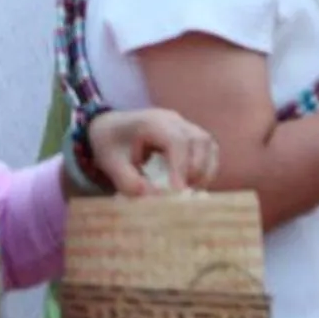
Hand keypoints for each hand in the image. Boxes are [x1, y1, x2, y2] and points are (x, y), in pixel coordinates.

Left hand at [85, 108, 219, 195]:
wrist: (110, 128)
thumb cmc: (110, 145)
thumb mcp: (111, 164)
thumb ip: (128, 181)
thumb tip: (155, 198)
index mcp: (151, 122)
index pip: (176, 141)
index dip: (181, 166)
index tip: (178, 192)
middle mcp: (173, 120)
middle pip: (200, 140)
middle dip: (197, 169)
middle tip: (185, 194)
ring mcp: (184, 125)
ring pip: (208, 144)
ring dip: (205, 169)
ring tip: (191, 190)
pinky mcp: (189, 135)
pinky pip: (208, 149)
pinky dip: (206, 167)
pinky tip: (193, 184)